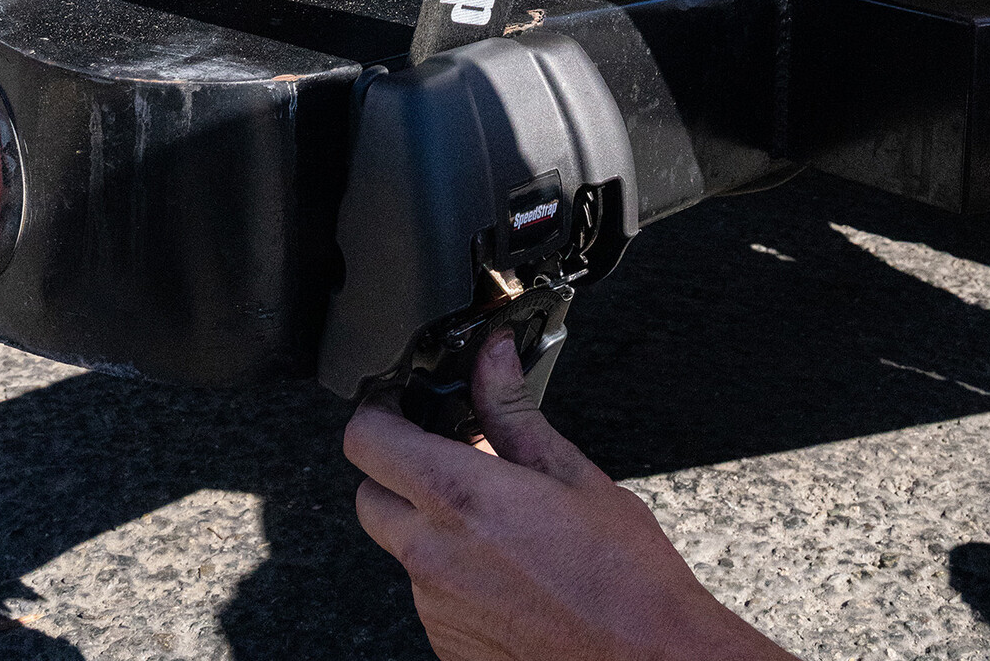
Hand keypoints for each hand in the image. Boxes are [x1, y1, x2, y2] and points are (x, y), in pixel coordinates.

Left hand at [345, 331, 794, 660]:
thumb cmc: (623, 577)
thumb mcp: (572, 474)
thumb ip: (512, 410)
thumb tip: (491, 357)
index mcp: (460, 499)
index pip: (366, 439)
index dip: (379, 410)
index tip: (403, 402)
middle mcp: (432, 557)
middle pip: (369, 495)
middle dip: (399, 468)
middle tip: (451, 456)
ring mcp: (434, 608)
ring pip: (401, 546)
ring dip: (429, 523)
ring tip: (498, 521)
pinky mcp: (446, 645)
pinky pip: (427, 593)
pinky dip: (451, 572)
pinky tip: (506, 568)